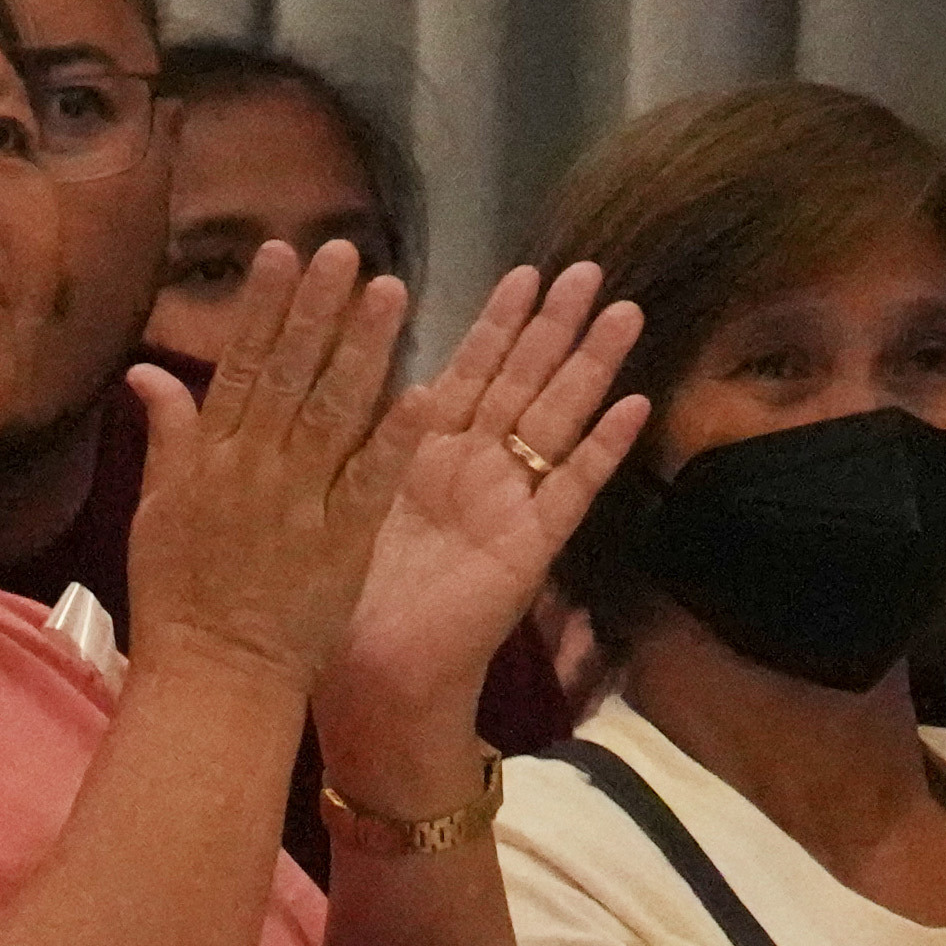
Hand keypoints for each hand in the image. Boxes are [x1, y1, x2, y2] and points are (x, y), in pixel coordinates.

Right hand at [111, 237, 426, 700]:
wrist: (213, 676)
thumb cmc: (178, 599)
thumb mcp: (156, 513)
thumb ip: (166, 438)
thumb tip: (145, 372)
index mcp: (209, 461)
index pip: (240, 367)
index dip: (264, 308)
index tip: (283, 254)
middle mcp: (255, 470)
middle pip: (291, 377)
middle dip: (319, 310)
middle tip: (346, 250)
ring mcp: (301, 504)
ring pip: (335, 414)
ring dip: (365, 352)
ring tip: (393, 294)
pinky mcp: (343, 542)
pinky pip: (372, 482)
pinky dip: (394, 439)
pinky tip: (423, 393)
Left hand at [326, 257, 644, 798]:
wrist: (369, 677)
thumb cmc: (342, 598)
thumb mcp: (330, 501)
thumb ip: (330, 439)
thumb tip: (311, 374)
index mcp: (424, 456)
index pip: (469, 372)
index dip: (495, 323)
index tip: (520, 269)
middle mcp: (473, 471)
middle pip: (524, 382)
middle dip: (555, 326)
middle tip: (590, 267)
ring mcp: (508, 504)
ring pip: (558, 418)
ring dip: (592, 366)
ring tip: (625, 310)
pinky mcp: (529, 545)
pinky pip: (573, 489)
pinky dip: (603, 448)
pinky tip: (635, 403)